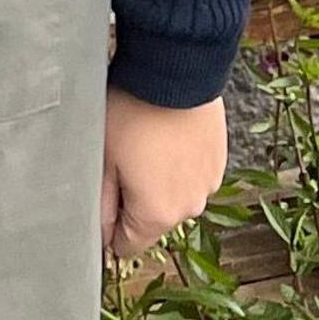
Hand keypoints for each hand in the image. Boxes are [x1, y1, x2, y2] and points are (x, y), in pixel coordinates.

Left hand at [99, 89, 225, 257]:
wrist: (176, 72)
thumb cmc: (131, 113)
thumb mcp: (102, 159)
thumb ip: (100, 204)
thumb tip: (100, 233)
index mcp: (158, 214)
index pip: (128, 246)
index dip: (109, 228)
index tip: (103, 198)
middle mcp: (189, 208)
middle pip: (152, 221)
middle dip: (133, 201)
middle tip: (120, 161)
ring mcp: (208, 185)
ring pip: (173, 197)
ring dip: (158, 182)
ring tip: (144, 145)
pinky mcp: (218, 162)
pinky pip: (190, 176)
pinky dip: (177, 165)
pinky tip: (164, 137)